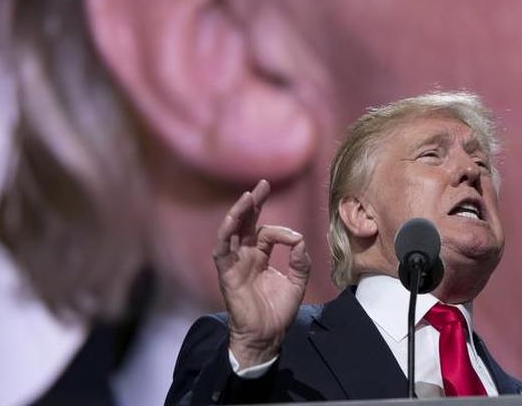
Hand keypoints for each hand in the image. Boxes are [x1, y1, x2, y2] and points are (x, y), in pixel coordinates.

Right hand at [213, 180, 310, 367]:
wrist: (267, 335)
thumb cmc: (279, 311)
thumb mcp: (297, 282)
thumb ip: (300, 261)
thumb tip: (299, 240)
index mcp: (261, 256)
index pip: (268, 232)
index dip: (284, 232)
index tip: (296, 240)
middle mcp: (246, 256)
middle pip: (246, 223)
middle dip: (253, 204)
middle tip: (262, 185)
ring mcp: (235, 263)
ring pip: (231, 232)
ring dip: (238, 214)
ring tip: (248, 196)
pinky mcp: (226, 274)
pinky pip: (221, 250)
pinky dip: (225, 234)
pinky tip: (232, 220)